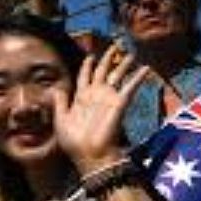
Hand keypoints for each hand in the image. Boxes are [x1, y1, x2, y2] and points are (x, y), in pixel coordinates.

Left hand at [52, 45, 148, 174]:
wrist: (89, 154)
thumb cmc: (74, 141)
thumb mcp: (61, 120)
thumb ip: (59, 103)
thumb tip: (54, 88)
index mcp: (81, 98)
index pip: (85, 76)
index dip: (87, 66)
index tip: (90, 56)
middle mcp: (95, 95)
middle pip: (103, 71)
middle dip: (108, 58)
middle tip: (115, 45)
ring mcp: (108, 98)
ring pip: (117, 75)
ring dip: (123, 63)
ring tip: (131, 53)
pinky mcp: (119, 103)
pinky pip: (130, 87)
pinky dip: (138, 77)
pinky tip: (146, 68)